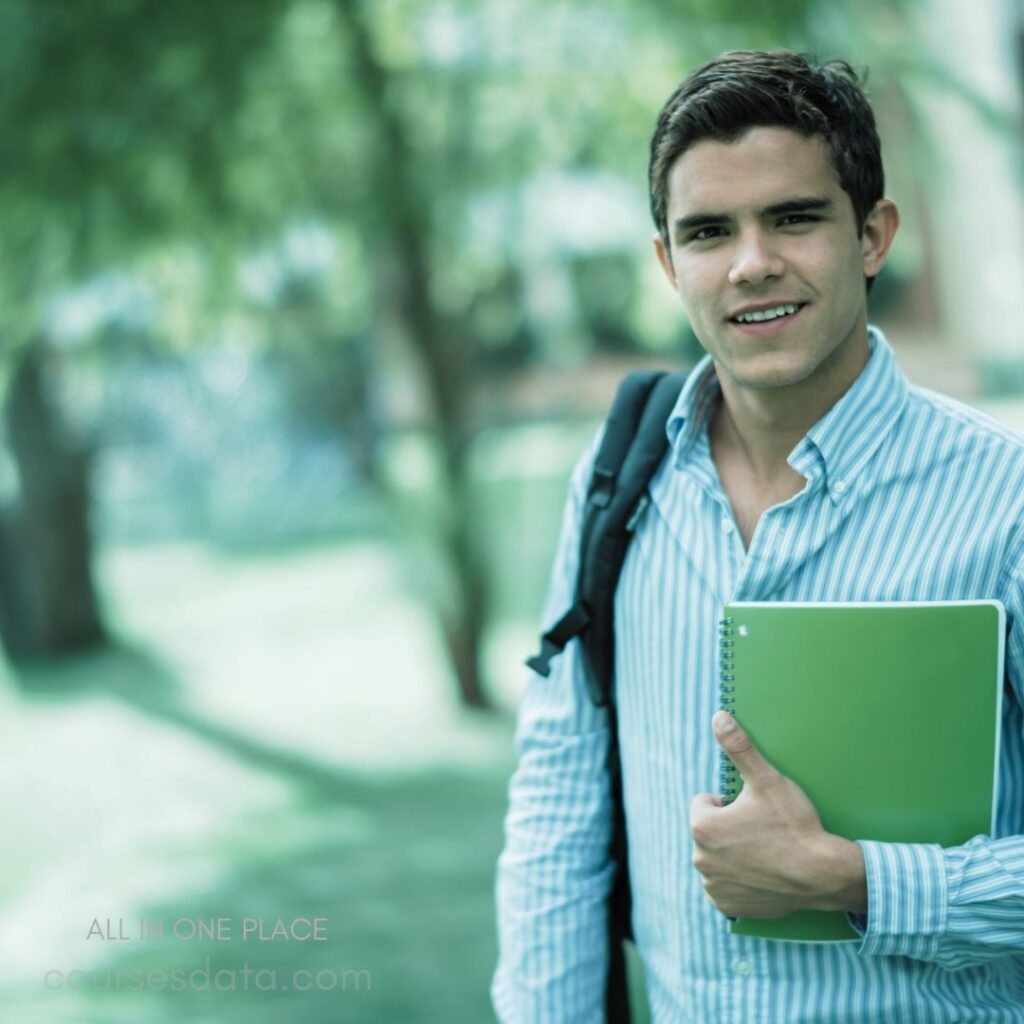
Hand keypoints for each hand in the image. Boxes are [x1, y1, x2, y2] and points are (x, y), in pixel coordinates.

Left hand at [689, 711, 866, 918]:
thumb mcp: (767, 780)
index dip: (729, 802)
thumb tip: (718, 716)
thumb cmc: (794, 825)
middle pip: (710, 831)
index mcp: (702, 826)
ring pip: (717, 858)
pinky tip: (763, 874)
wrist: (823, 875)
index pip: (705, 803)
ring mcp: (714, 886)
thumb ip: (739, 747)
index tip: (754, 810)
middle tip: (763, 831)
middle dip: (730, 828)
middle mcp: (700, 859)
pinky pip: (725, 886)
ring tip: (766, 852)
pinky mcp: (728, 907)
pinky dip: (739, 880)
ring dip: (733, 854)